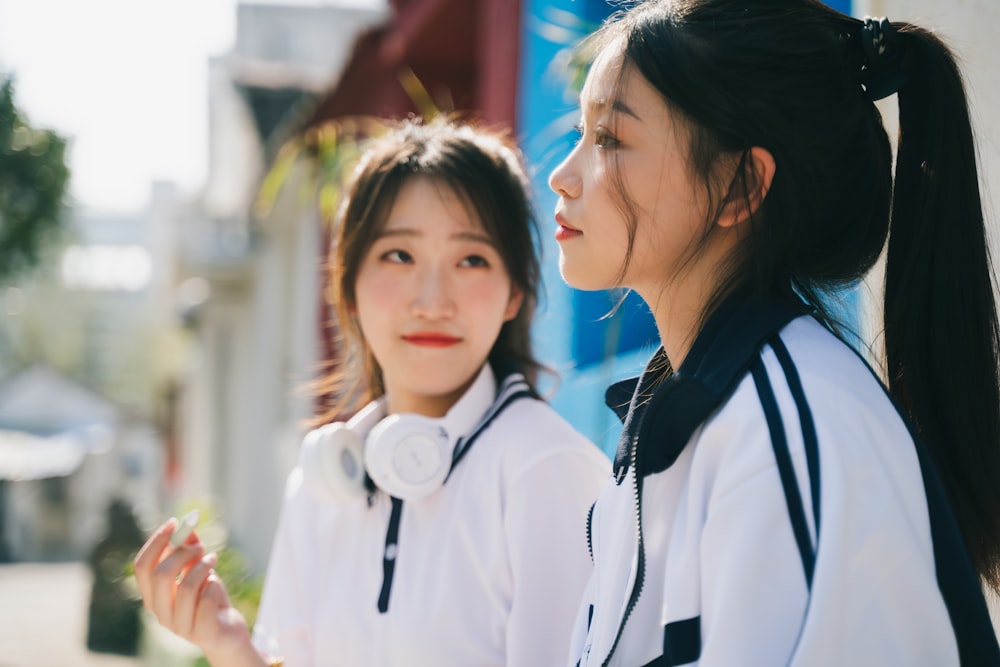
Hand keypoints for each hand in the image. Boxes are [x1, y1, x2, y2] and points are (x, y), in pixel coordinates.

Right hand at [133, 519, 262, 665]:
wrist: (227, 630)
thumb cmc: (208, 597)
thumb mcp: (197, 570)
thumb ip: (189, 548)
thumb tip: (186, 523)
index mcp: (153, 596)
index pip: (142, 567)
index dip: (156, 542)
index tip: (174, 523)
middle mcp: (161, 613)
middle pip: (160, 575)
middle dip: (182, 553)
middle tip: (201, 546)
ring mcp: (180, 626)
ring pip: (186, 587)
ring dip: (203, 567)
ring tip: (213, 560)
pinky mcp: (202, 633)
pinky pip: (206, 601)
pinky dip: (214, 585)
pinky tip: (217, 585)